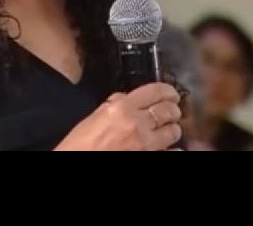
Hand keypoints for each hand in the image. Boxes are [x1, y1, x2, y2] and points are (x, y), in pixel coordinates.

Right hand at [54, 82, 181, 150]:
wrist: (78, 161)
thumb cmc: (80, 145)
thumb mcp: (94, 117)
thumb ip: (115, 104)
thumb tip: (129, 98)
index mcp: (121, 108)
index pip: (155, 91)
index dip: (168, 91)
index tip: (171, 94)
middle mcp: (136, 123)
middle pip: (168, 110)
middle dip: (173, 110)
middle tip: (172, 112)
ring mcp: (145, 144)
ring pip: (174, 132)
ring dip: (173, 129)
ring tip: (169, 130)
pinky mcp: (149, 157)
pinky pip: (172, 152)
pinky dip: (174, 150)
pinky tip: (170, 149)